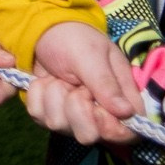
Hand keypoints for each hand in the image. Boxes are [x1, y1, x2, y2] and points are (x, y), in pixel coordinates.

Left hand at [26, 21, 141, 144]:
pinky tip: (46, 80)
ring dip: (54, 95)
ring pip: (59, 126)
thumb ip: (106, 83)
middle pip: (87, 135)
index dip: (110, 129)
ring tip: (60, 76)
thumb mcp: (92, 55)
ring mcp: (72, 116)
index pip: (126, 134)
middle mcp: (98, 113)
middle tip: (75, 83)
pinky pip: (39, 116)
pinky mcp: (49, 113)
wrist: (43, 30)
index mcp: (119, 100)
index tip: (95, 109)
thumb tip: (127, 113)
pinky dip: (38, 95)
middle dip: (75, 107)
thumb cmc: (75, 38)